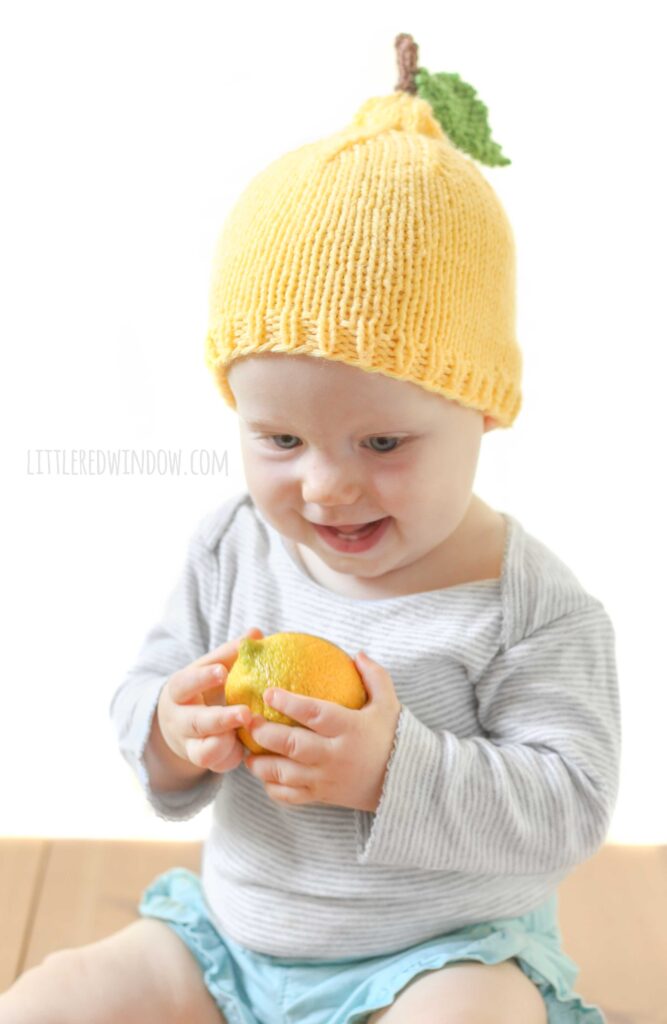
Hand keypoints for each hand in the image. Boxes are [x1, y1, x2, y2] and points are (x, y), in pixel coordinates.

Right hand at [157, 627, 263, 774]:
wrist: (177, 724)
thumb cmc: (202, 689)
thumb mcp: (209, 669)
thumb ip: (230, 653)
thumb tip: (256, 633)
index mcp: (179, 691)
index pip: (185, 684)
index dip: (202, 679)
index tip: (222, 672)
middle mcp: (179, 720)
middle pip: (196, 722)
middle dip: (221, 719)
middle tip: (246, 713)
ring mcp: (189, 744)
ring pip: (203, 751)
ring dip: (226, 743)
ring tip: (246, 733)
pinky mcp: (202, 761)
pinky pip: (217, 765)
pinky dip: (232, 758)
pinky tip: (245, 750)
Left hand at [243, 651, 401, 811]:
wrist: (404, 783)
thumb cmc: (392, 737)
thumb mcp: (389, 704)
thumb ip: (374, 676)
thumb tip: (357, 653)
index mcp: (349, 729)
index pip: (314, 714)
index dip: (289, 703)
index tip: (268, 692)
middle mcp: (334, 755)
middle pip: (292, 745)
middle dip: (265, 733)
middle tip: (249, 721)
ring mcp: (326, 779)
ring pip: (285, 774)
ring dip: (261, 763)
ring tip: (249, 752)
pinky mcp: (322, 796)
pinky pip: (290, 796)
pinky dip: (273, 788)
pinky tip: (264, 775)